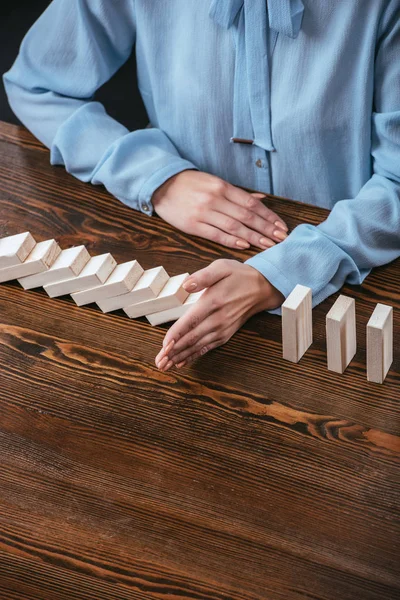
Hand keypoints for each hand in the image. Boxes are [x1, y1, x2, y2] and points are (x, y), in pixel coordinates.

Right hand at [152, 170, 287, 249]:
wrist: (161, 185)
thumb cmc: (191, 185)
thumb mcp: (215, 183)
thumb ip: (238, 194)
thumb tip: (262, 200)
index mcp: (222, 187)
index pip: (251, 204)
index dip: (269, 216)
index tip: (281, 227)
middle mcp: (215, 199)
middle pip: (247, 216)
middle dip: (266, 229)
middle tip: (281, 239)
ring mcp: (204, 213)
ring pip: (234, 227)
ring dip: (254, 237)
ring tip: (268, 245)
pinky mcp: (193, 225)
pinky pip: (216, 235)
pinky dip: (232, 241)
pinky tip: (245, 245)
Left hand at [155, 259, 284, 370]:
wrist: (262, 288)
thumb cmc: (239, 276)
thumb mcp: (221, 267)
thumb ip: (202, 276)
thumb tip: (186, 284)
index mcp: (213, 302)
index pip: (190, 321)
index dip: (176, 335)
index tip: (164, 346)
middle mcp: (218, 319)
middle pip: (191, 338)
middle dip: (173, 352)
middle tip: (159, 362)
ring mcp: (222, 329)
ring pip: (198, 346)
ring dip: (181, 356)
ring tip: (165, 366)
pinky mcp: (225, 334)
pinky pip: (207, 348)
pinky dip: (194, 356)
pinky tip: (182, 362)